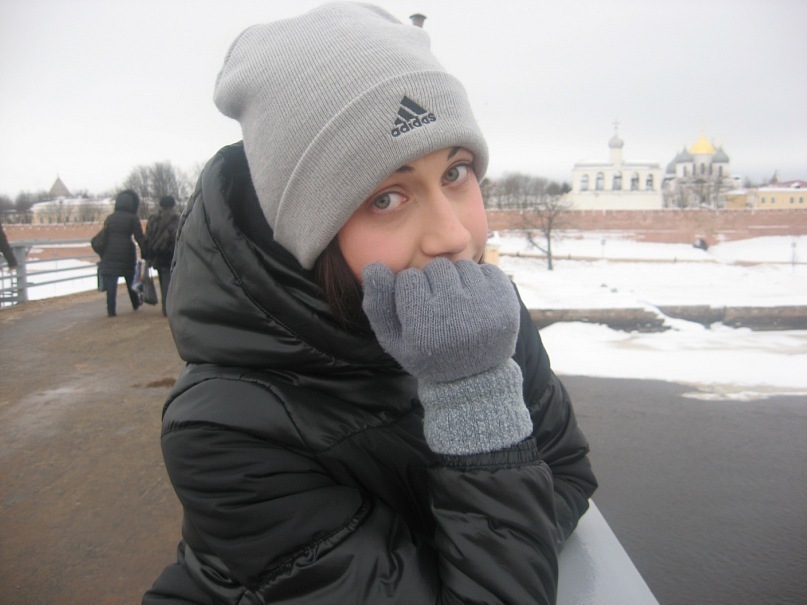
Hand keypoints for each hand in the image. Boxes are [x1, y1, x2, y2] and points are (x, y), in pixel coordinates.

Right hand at [362, 258, 530, 454]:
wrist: (474, 378)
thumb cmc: (428, 356)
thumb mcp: (394, 340)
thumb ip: (378, 305)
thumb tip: (374, 266)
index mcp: (424, 326)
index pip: (408, 278)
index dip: (410, 292)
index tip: (418, 311)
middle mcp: (456, 314)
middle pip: (436, 268)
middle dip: (434, 283)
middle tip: (439, 308)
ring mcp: (485, 307)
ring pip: (462, 266)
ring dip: (457, 281)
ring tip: (458, 306)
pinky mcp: (506, 302)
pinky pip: (487, 270)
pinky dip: (480, 282)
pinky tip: (476, 304)